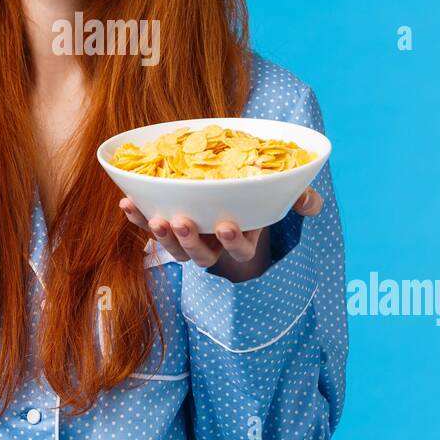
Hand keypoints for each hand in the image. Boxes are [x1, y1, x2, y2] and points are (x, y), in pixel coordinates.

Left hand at [118, 187, 324, 282]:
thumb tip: (312, 203)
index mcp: (242, 236)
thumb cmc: (260, 192)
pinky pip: (150, 225)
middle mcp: (214, 244)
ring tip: (155, 218)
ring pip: (174, 247)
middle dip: (191, 241)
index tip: (226, 225)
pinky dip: (138, 217)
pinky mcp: (166, 224)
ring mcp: (188, 237)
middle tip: (182, 223)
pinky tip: (127, 202)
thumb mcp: (282, 193)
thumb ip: (299, 197)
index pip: (240, 248)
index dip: (233, 242)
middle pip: (202, 254)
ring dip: (161, 235)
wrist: (231, 185)